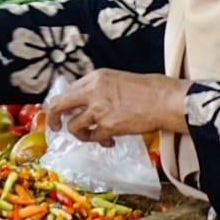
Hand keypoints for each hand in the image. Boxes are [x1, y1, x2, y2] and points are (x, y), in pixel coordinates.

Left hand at [44, 70, 190, 145]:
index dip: (62, 104)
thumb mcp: (117, 80)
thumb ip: (97, 89)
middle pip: (58, 105)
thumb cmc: (148, 90)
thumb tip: (82, 104)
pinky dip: (100, 141)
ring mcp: (99, 109)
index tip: (62, 112)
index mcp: (95, 78)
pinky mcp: (108, 126)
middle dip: (53, 118)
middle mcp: (92, 91)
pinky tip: (110, 141)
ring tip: (92, 136)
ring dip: (81, 135)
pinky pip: (94, 137)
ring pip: (73, 126)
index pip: (67, 91)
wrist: (166, 100)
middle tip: (56, 127)